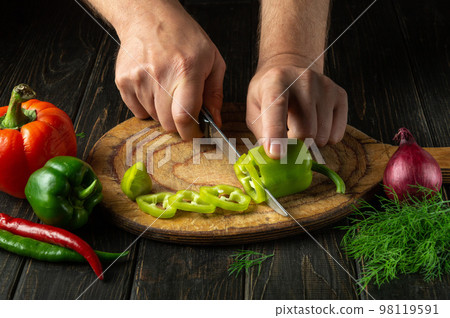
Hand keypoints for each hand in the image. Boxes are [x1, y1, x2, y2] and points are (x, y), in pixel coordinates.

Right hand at [114, 0, 225, 138]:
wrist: (148, 17)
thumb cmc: (184, 36)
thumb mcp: (212, 60)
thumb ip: (215, 93)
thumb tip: (215, 121)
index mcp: (186, 70)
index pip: (183, 116)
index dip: (190, 132)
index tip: (195, 133)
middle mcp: (160, 75)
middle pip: (167, 122)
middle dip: (178, 122)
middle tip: (183, 107)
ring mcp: (138, 79)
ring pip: (153, 118)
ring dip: (163, 112)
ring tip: (167, 88)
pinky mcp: (123, 81)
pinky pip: (137, 111)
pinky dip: (147, 106)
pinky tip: (153, 87)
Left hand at [246, 54, 347, 158]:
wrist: (290, 68)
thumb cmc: (269, 93)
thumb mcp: (254, 108)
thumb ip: (262, 133)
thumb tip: (276, 158)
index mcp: (275, 82)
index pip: (276, 109)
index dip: (276, 134)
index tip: (276, 154)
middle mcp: (304, 80)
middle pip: (305, 131)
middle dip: (294, 145)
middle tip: (287, 137)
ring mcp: (325, 87)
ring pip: (322, 136)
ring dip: (309, 142)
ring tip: (299, 127)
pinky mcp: (340, 95)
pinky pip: (336, 135)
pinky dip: (325, 138)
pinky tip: (315, 124)